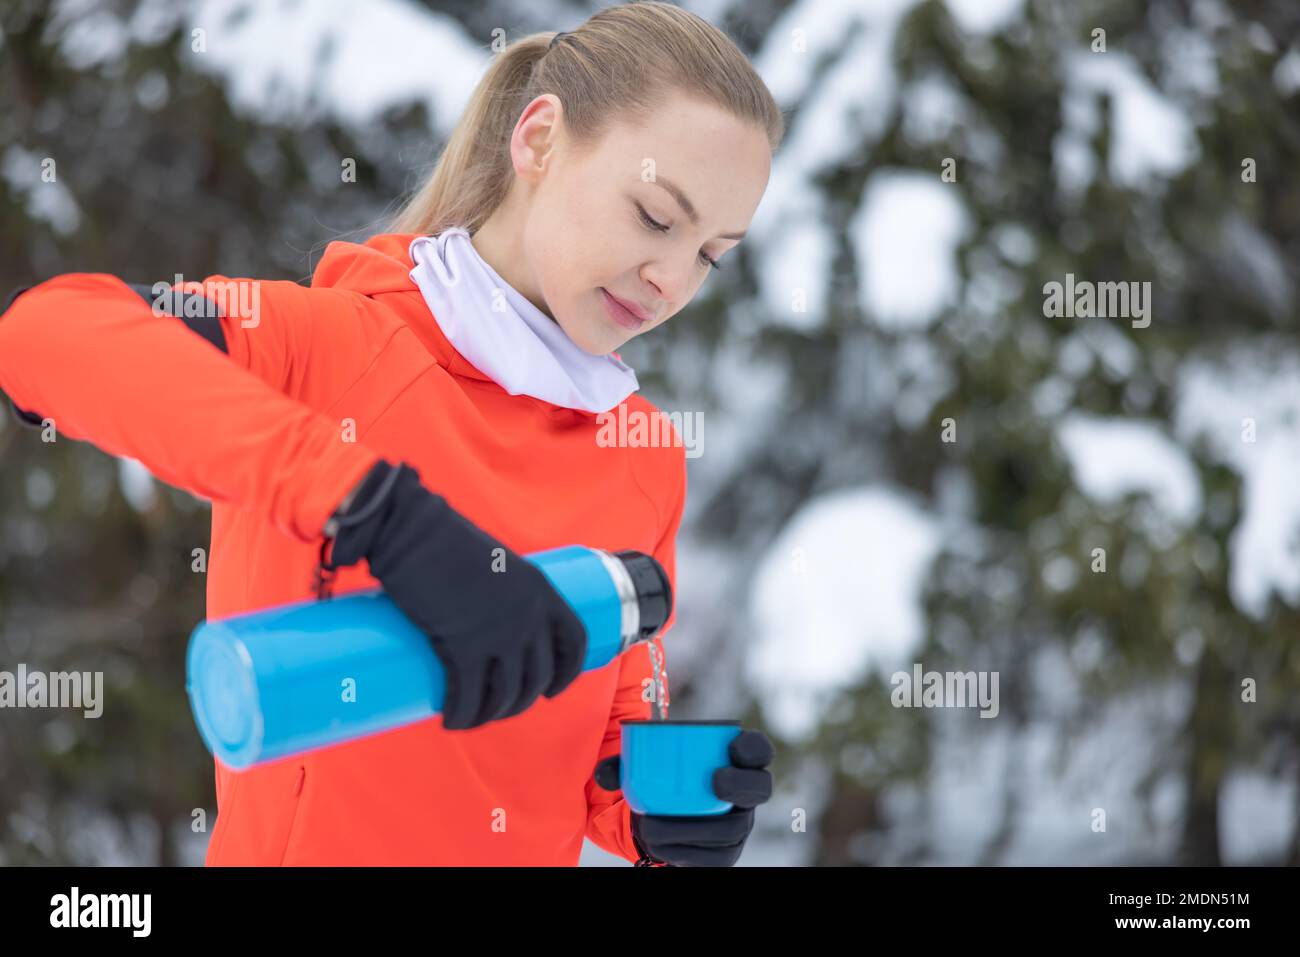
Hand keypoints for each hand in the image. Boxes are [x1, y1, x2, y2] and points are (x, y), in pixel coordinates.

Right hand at [323, 459, 586, 729]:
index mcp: (542, 591)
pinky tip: (452, 722)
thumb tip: (479, 617)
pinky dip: (461, 716)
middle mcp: (529, 616)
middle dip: (519, 702)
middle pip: (537, 677)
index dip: (566, 673)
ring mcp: (500, 634)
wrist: (413, 531)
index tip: (551, 690)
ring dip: (490, 715)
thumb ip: (495, 591)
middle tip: (497, 707)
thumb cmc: (444, 540)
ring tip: (470, 717)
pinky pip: (469, 697)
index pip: (573, 642)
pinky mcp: (464, 646)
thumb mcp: (491, 563)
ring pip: (504, 694)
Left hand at [594, 728, 773, 865]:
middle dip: (741, 784)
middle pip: (759, 788)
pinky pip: (714, 857)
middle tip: (715, 782)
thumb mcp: (641, 768)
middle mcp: (745, 795)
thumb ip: (623, 765)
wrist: (658, 822)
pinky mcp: (725, 855)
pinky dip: (685, 851)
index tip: (732, 746)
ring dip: (696, 827)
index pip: (757, 750)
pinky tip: (659, 848)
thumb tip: (604, 773)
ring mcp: (739, 826)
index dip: (753, 748)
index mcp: (732, 762)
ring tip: (654, 827)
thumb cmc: (657, 783)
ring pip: (731, 828)